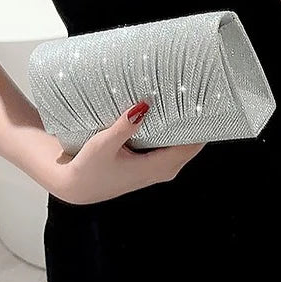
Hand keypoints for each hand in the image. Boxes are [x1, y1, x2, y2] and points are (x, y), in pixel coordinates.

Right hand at [49, 101, 206, 204]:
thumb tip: (143, 106)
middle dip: (196, 122)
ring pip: (182, 146)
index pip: (191, 146)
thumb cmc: (88, 169)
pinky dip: (173, 132)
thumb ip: (124, 126)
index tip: (205, 103)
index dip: (201, 125)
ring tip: (187, 99)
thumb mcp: (103, 144)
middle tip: (198, 93)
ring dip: (185, 126)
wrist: (75, 187)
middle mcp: (161, 170)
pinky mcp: (149, 166)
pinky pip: (171, 147)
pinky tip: (168, 113)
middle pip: (192, 145)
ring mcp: (157, 170)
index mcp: (156, 168)